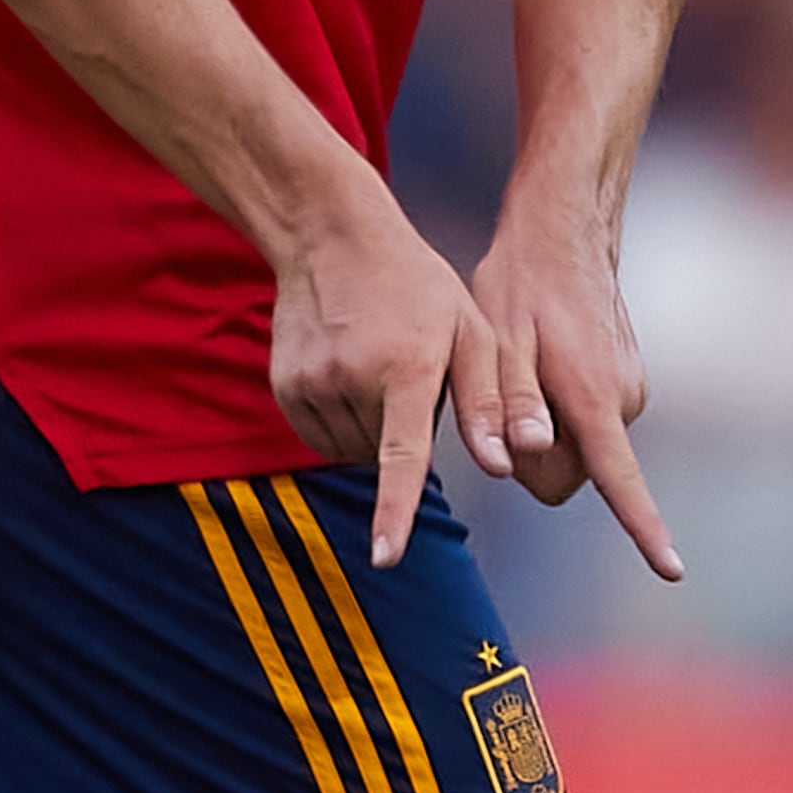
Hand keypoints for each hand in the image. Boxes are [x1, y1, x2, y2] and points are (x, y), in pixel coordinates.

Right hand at [270, 186, 505, 568]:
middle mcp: (351, 378)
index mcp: (407, 366)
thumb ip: (489, 403)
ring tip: (378, 367)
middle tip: (410, 374)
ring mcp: (310, 383)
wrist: (332, 236)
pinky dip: (342, 422)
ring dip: (372, 429)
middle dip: (404, 432)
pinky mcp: (285, 387)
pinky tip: (350, 376)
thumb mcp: (470, 331)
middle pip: (385, 456)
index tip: (385, 556)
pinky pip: (320, 437)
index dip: (395, 509)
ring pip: (352, 451)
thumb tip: (507, 466)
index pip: (402, 453)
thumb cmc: (415, 285)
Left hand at [472, 214, 682, 582]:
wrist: (566, 230)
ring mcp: (632, 392)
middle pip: (574, 477)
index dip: (643, 528)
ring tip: (528, 368)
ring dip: (549, 432)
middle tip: (506, 401)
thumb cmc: (522, 284)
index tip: (671, 569)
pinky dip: (564, 412)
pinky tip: (547, 363)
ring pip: (582, 452)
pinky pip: (590, 426)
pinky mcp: (628, 383)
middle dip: (537, 460)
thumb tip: (530, 451)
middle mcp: (624, 402)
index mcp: (593, 398)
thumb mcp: (499, 338)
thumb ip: (511, 400)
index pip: (620, 480)